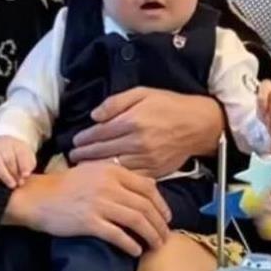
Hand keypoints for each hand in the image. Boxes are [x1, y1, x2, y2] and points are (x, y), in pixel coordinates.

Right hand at [0, 136, 36, 188]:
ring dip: (5, 176)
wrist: (3, 144)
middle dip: (14, 173)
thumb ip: (28, 165)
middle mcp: (4, 146)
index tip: (26, 176)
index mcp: (17, 145)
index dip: (24, 166)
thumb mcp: (27, 157)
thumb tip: (25, 176)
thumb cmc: (18, 155)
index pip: (21, 154)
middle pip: (8, 159)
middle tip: (19, 183)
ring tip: (11, 185)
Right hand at [2, 160, 172, 255]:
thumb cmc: (66, 185)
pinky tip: (136, 250)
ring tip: (156, 245)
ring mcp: (99, 204)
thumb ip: (119, 176)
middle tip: (165, 235)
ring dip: (150, 234)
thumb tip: (147, 185)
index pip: (148, 186)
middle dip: (160, 223)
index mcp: (113, 171)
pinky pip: (117, 235)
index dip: (162, 204)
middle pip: (145, 205)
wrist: (37, 198)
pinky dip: (130, 243)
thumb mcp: (94, 171)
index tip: (166, 217)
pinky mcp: (89, 222)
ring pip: (136, 220)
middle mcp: (109, 185)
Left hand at [69, 87, 219, 175]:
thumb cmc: (170, 105)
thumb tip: (94, 116)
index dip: (84, 138)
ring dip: (95, 168)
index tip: (75, 141)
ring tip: (83, 167)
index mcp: (133, 121)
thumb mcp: (143, 92)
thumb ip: (116, 102)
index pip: (99, 133)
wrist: (198, 124)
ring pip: (112, 167)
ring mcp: (146, 158)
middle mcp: (138, 141)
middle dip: (84, 154)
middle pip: (102, 151)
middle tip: (72, 157)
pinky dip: (115, 177)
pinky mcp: (154, 170)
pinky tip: (106, 176)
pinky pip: (129, 177)